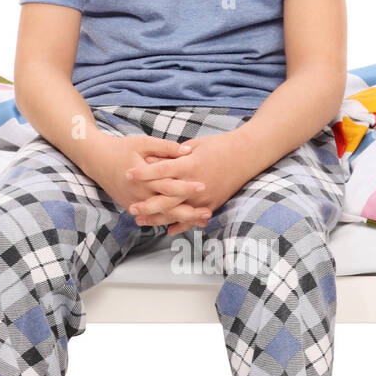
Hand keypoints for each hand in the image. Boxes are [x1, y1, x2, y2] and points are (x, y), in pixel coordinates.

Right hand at [86, 133, 209, 235]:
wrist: (96, 159)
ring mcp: (135, 202)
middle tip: (208, 212)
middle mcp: (140, 193)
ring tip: (201, 220)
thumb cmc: (121, 148)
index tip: (204, 186)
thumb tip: (188, 151)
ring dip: (182, 219)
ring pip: (161, 216)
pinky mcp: (131, 206)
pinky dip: (168, 221)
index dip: (186, 187)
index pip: (168, 185)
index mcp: (144, 177)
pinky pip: (152, 217)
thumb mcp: (143, 143)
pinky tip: (183, 223)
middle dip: (189, 211)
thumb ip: (166, 148)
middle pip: (167, 207)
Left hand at [124, 131, 250, 233]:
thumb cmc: (220, 145)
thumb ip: (174, 155)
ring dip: (159, 218)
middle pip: (167, 197)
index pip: (162, 170)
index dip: (144, 173)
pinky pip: (194, 218)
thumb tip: (153, 159)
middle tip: (131, 209)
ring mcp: (205, 197)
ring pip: (178, 212)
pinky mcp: (213, 204)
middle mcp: (196, 183)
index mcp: (190, 164)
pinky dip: (181, 225)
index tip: (128, 174)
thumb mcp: (195, 145)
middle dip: (148, 204)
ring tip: (141, 221)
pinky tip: (167, 230)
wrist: (247, 155)